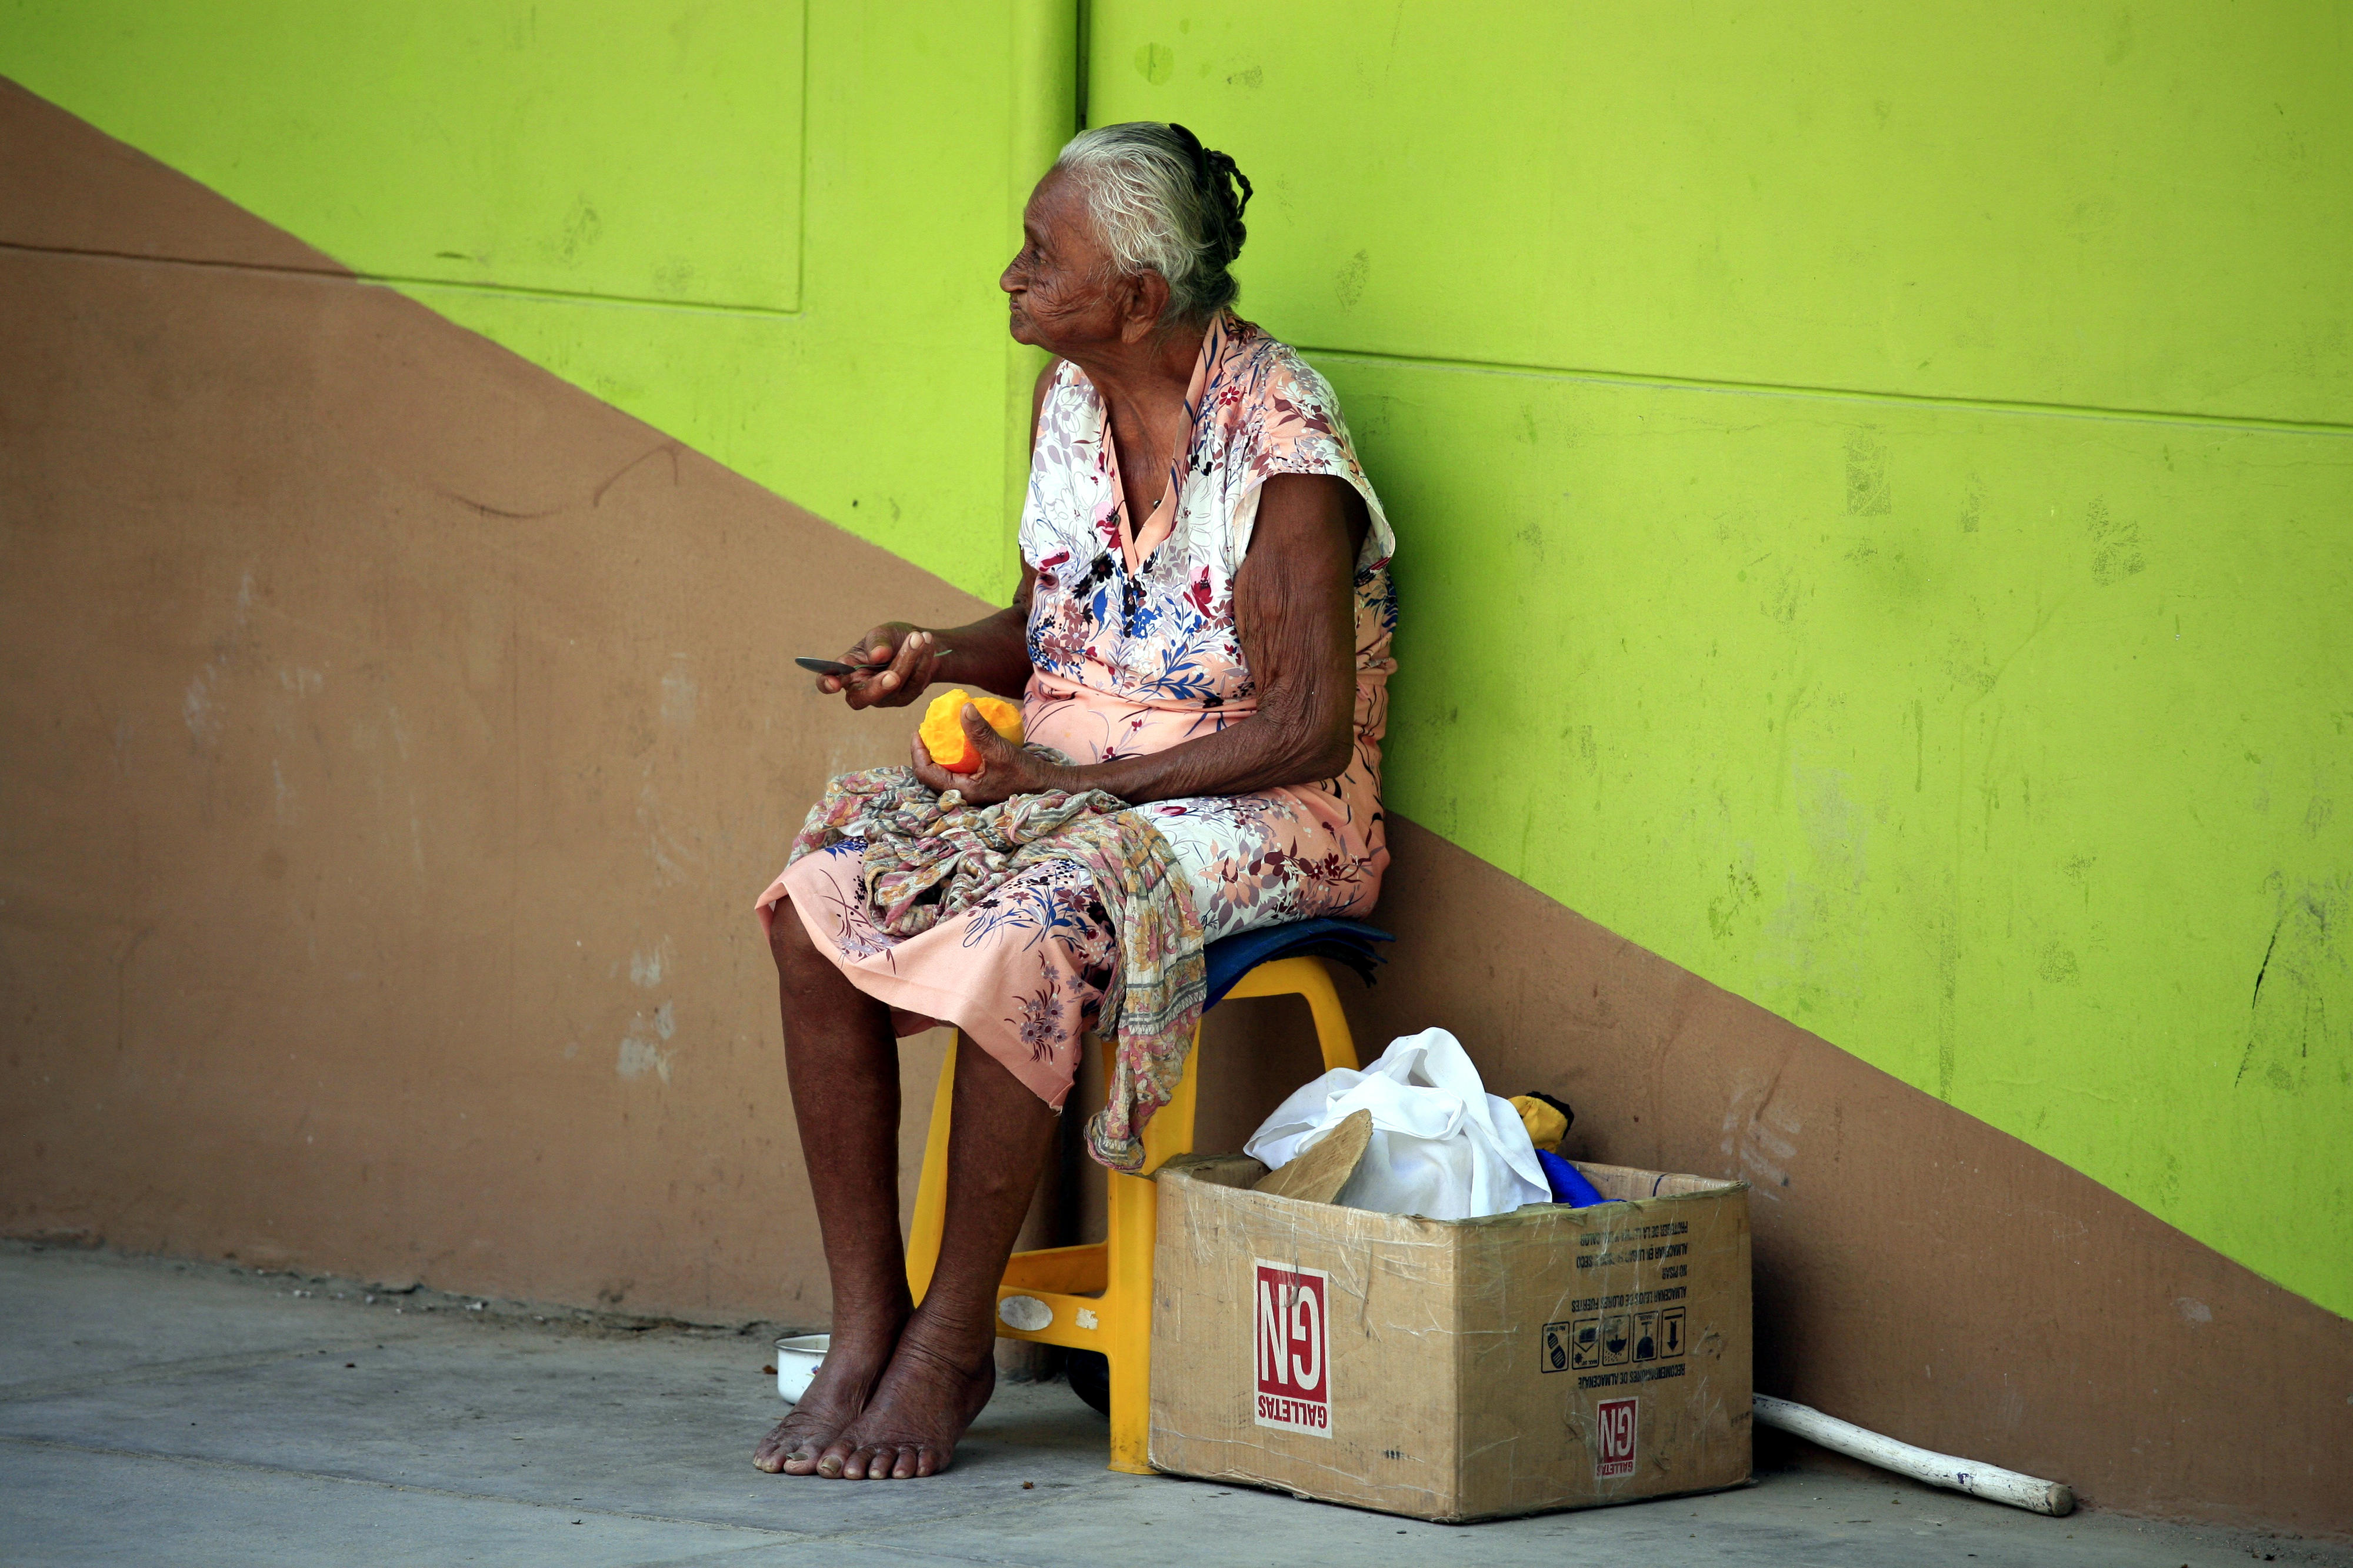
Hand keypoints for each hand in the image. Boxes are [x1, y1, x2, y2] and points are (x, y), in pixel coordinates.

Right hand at [818, 623, 942, 709]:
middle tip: (893, 675)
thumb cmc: (893, 638)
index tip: (833, 683)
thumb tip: (877, 656)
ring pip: (892, 689)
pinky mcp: (903, 698)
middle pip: (861, 698)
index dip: (827, 683)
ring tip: (918, 638)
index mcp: (847, 670)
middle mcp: (861, 687)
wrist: (920, 644)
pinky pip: (913, 685)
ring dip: (907, 661)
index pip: (828, 681)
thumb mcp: (883, 633)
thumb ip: (878, 642)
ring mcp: (883, 697)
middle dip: (878, 686)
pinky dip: (922, 663)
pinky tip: (927, 645)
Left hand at [910, 702, 1071, 805]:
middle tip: (924, 733)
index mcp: (962, 791)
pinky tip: (957, 742)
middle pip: (930, 775)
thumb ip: (980, 732)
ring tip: (937, 736)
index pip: (926, 774)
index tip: (917, 733)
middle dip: (924, 754)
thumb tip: (963, 707)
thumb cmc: (1025, 773)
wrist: (1046, 785)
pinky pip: (956, 771)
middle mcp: (963, 794)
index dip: (917, 753)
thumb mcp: (1001, 751)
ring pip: (942, 774)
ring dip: (937, 755)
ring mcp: (971, 790)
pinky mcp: (978, 784)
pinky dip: (952, 757)